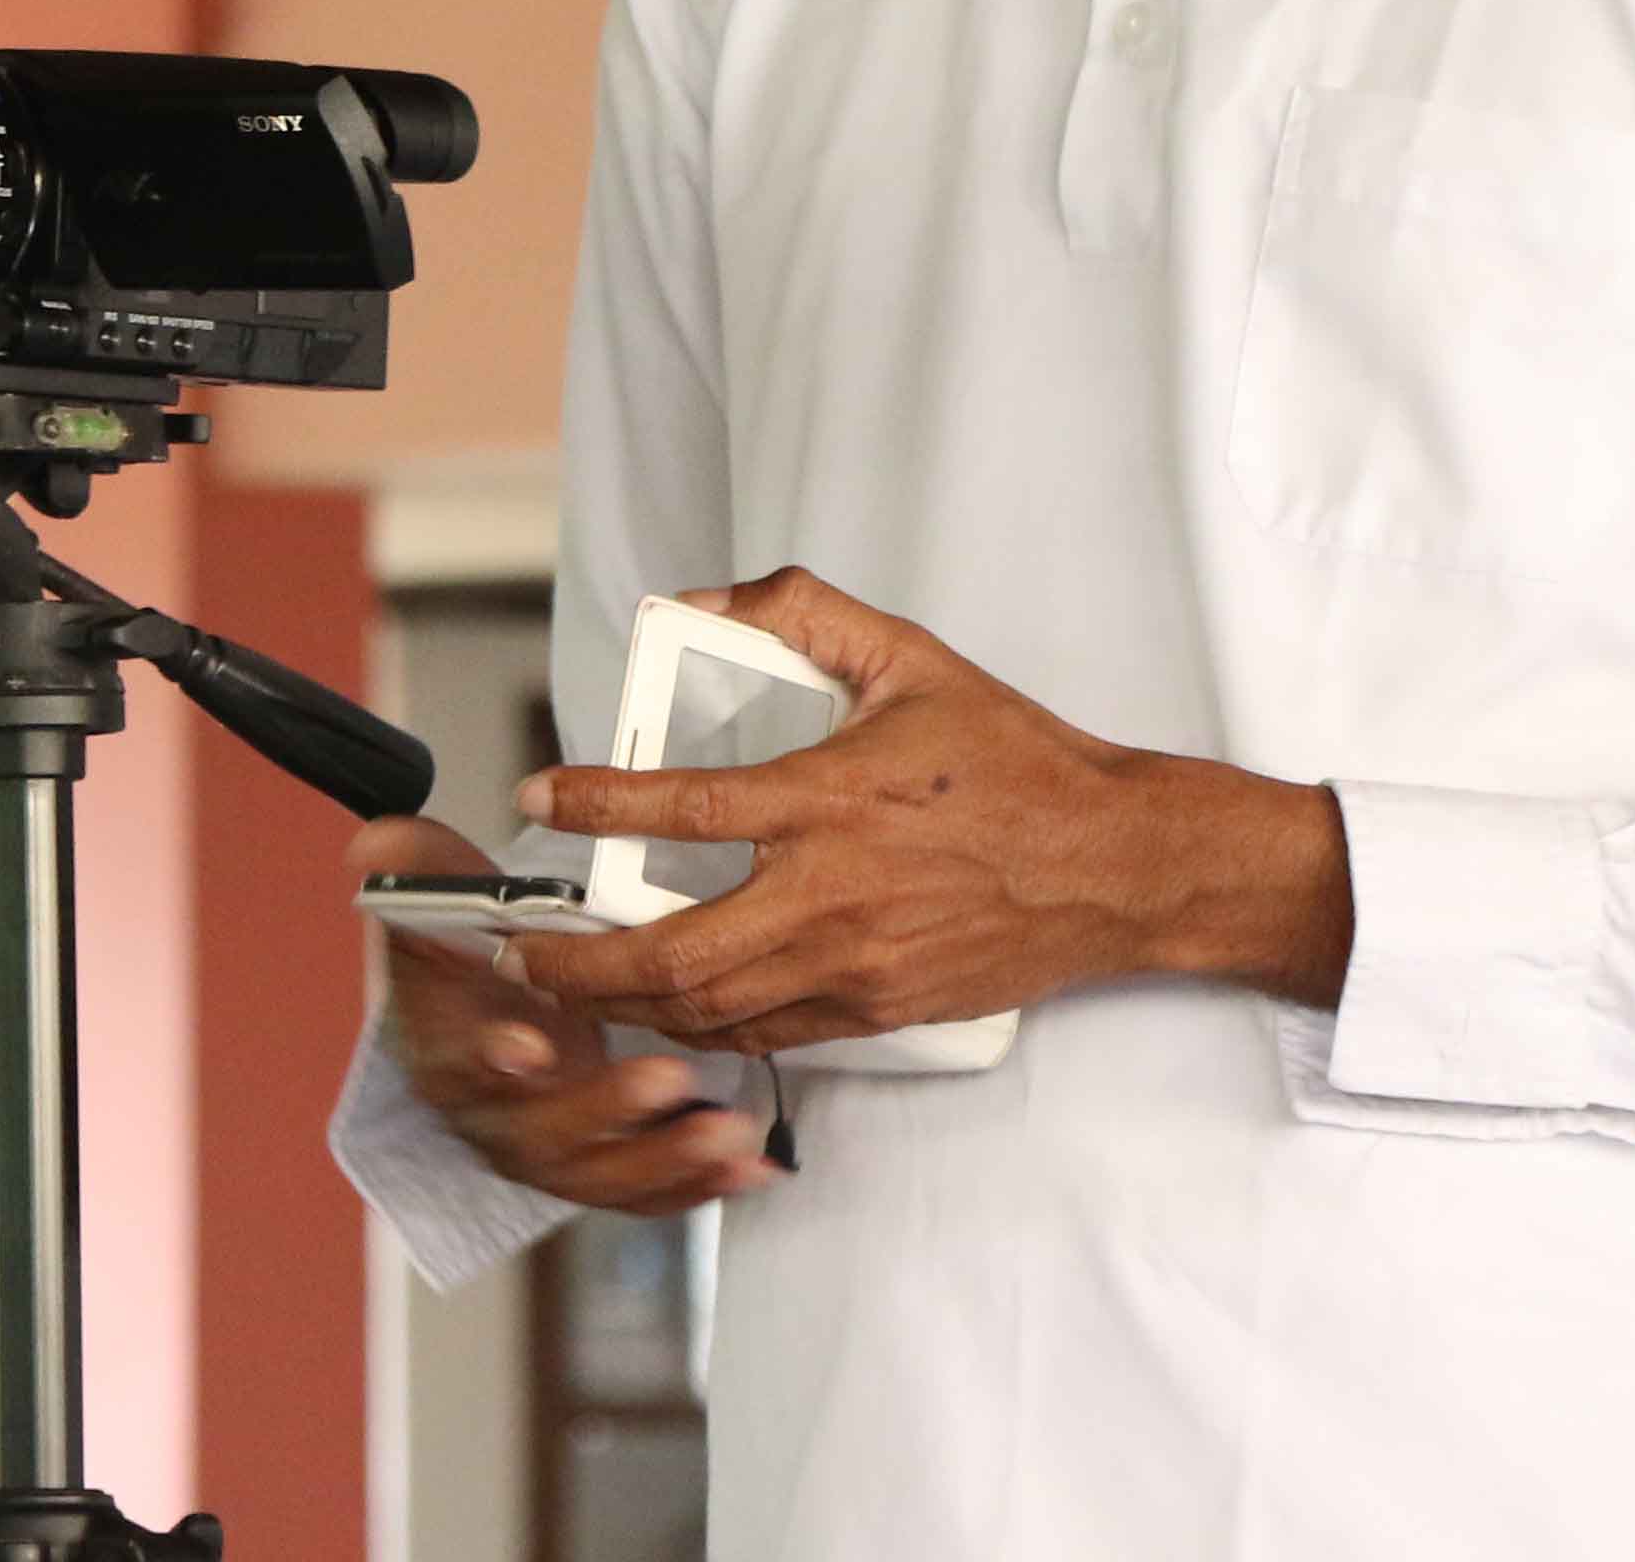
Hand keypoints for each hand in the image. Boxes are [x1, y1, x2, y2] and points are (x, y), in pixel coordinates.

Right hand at [351, 814, 776, 1214]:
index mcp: (441, 1049)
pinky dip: (697, 1185)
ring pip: (598, 1175)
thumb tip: (375, 849)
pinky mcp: (598, 1164)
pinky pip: (645, 1189)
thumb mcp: (436, 891)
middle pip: (537, 1135)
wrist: (487, 996)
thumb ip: (415, 867)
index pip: (457, 1063)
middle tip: (666, 1078)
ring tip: (728, 1133)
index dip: (490, 1058)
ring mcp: (545, 1148)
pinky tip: (750, 1170)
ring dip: (665, 1160)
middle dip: (604, 1112)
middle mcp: (488, 1114)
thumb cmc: (469, 945)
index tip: (530, 1045)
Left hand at [500, 570, 1351, 1055]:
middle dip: (579, 956)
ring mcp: (853, 966)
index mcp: (830, 799)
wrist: (1111, 865)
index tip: (537, 796)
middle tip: (522, 943)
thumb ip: (805, 614)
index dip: (596, 802)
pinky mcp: (877, 1011)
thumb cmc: (1014, 763)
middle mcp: (831, 894)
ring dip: (625, 1002)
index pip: (684, 803)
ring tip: (569, 983)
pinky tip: (663, 1013)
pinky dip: (702, 1029)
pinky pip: (768, 1035)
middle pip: (674, 950)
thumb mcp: (910, 660)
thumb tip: (712, 600)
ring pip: (710, 1008)